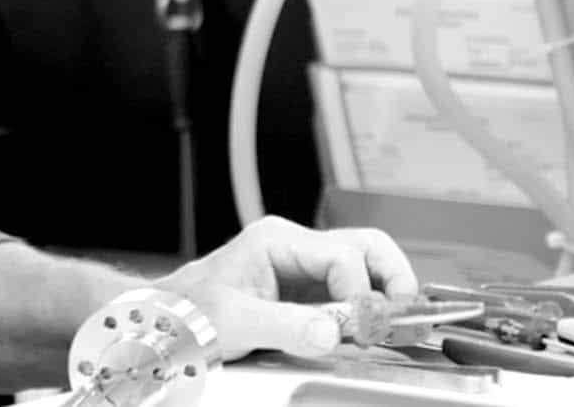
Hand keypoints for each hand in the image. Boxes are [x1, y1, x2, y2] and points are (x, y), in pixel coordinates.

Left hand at [153, 215, 417, 360]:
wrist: (167, 321)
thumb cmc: (189, 310)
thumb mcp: (233, 320)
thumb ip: (284, 326)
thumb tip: (331, 331)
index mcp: (277, 240)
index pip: (342, 255)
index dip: (361, 293)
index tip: (365, 327)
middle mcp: (296, 248)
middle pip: (367, 248)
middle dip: (393, 280)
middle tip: (406, 316)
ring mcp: (305, 271)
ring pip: (367, 269)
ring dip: (385, 296)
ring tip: (393, 327)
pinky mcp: (308, 296)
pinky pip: (352, 296)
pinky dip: (369, 313)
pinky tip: (370, 333)